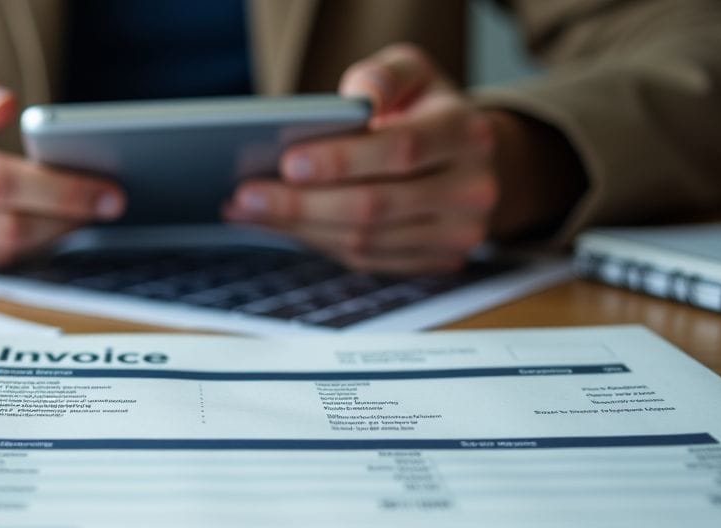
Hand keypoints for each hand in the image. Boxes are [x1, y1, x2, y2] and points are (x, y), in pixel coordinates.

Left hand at [224, 44, 496, 274]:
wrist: (475, 158)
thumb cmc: (427, 109)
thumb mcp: (414, 72)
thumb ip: (386, 75)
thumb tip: (359, 99)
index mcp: (468, 134)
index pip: (400, 151)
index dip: (341, 161)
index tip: (287, 163)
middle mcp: (473, 189)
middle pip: (375, 206)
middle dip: (302, 204)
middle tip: (246, 196)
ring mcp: (460, 233)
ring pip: (367, 242)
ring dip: (301, 229)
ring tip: (250, 212)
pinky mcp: (440, 261)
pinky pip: (368, 261)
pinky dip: (319, 245)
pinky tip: (282, 226)